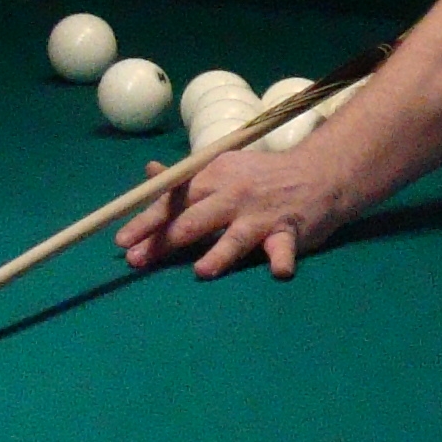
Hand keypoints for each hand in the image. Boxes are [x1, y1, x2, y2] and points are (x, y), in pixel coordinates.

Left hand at [118, 143, 352, 279]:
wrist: (319, 172)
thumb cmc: (262, 177)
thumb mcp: (222, 169)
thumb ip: (186, 179)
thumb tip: (149, 172)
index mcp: (215, 178)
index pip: (175, 200)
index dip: (147, 220)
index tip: (122, 240)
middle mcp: (235, 195)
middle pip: (196, 219)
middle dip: (165, 240)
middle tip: (138, 260)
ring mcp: (263, 215)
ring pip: (237, 236)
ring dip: (220, 253)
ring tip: (202, 271)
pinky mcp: (290, 233)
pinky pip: (285, 248)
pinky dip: (282, 259)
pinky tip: (278, 272)